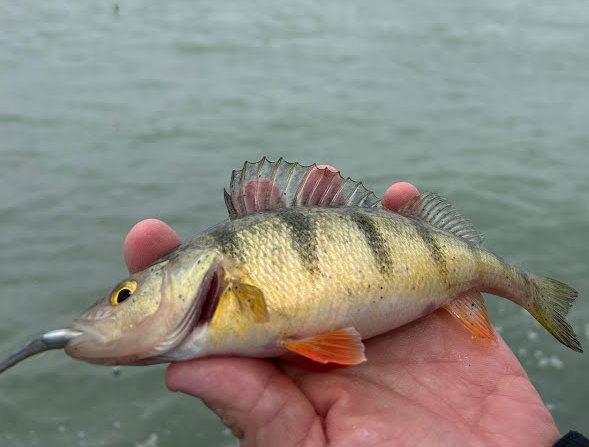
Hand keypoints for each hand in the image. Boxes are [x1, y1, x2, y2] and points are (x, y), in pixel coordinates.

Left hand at [123, 171, 559, 446]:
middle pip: (280, 262)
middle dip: (263, 213)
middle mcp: (327, 334)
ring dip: (334, 202)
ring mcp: (386, 316)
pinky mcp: (443, 307)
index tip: (145, 234)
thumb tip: (180, 370)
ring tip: (323, 175)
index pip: (221, 313)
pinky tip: (399, 195)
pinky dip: (412, 215)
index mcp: (285, 369)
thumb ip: (259, 412)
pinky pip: (423, 248)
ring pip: (348, 242)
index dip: (181, 270)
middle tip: (257, 186)